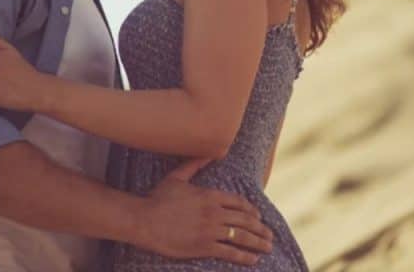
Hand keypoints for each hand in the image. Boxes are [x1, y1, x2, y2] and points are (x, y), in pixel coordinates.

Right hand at [132, 158, 274, 264]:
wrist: (144, 220)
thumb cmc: (158, 198)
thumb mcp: (176, 177)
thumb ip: (194, 165)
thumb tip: (210, 154)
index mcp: (210, 195)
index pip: (239, 203)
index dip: (252, 211)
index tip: (259, 217)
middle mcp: (214, 212)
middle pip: (245, 220)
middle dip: (261, 229)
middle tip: (270, 236)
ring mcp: (210, 230)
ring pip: (242, 236)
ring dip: (258, 242)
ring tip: (268, 247)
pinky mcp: (204, 246)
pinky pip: (230, 252)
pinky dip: (244, 256)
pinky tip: (253, 259)